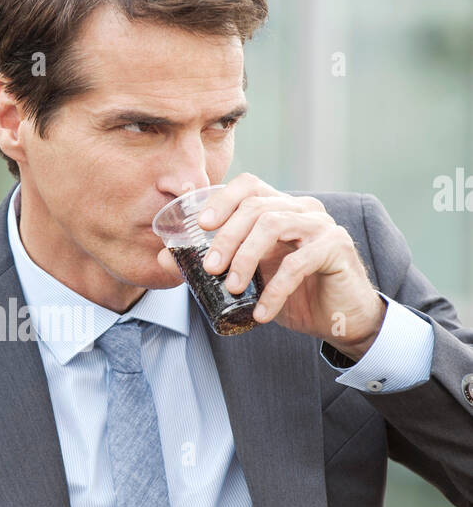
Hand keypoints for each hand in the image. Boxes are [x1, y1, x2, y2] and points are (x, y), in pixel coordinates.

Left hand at [156, 173, 385, 354]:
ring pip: (273, 224)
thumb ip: (216, 265)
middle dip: (226, 237)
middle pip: (255, 207)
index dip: (223, 199)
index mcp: (281, 208)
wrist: (341, 320)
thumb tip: (166, 258)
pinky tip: (262, 312)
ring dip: (246, 257)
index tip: (200, 226)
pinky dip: (274, 289)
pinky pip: (298, 262)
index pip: (249, 186)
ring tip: (232, 287)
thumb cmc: (294, 296)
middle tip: (209, 268)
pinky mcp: (336, 247)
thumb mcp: (250, 278)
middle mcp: (302, 209)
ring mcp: (321, 225)